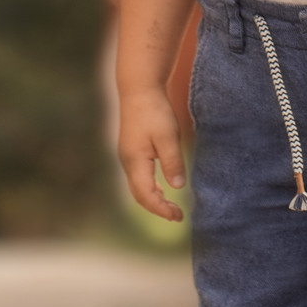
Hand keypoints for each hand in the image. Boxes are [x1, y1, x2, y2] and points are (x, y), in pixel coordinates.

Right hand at [117, 87, 186, 221]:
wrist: (139, 90)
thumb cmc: (154, 111)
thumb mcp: (168, 136)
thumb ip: (172, 162)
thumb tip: (177, 187)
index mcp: (135, 161)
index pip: (146, 194)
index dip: (161, 208)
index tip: (178, 216)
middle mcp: (128, 162)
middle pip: (139, 195)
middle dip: (157, 208)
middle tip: (178, 216)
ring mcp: (128, 157)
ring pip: (138, 187)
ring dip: (154, 200)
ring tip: (172, 208)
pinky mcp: (132, 152)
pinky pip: (139, 178)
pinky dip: (151, 188)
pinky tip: (163, 189)